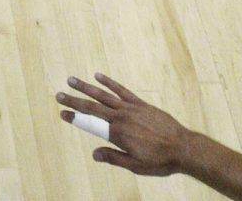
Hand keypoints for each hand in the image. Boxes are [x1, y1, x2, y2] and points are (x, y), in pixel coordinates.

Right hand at [55, 73, 192, 175]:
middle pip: (93, 106)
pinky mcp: (141, 104)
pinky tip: (98, 76)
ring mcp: (131, 108)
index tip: (61, 113)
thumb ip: (114, 158)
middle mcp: (121, 118)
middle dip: (74, 100)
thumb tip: (94, 154)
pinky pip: (122, 90)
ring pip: (104, 95)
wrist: (183, 148)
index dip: (75, 118)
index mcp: (118, 134)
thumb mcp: (136, 166)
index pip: (91, 124)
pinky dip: (109, 82)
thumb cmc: (160, 160)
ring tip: (71, 80)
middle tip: (58, 95)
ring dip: (86, 87)